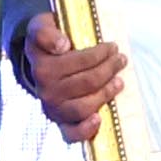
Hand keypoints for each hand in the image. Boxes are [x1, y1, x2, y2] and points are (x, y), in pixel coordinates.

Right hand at [19, 8, 127, 144]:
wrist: (39, 60)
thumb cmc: (48, 42)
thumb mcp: (41, 27)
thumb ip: (46, 32)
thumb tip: (62, 45)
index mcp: (42, 68)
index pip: (78, 62)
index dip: (99, 54)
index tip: (111, 46)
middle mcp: (46, 91)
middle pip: (87, 82)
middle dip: (109, 69)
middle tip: (120, 59)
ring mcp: (53, 109)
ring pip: (84, 107)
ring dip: (106, 93)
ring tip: (119, 81)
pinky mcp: (60, 123)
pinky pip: (71, 134)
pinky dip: (86, 129)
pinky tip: (99, 118)